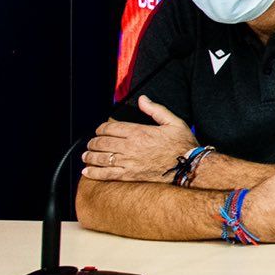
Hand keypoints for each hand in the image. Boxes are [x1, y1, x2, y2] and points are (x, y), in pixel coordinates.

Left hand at [82, 95, 197, 181]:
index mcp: (139, 132)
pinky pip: (107, 174)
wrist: (189, 167)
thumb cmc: (183, 145)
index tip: (99, 130)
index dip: (101, 129)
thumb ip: (155, 110)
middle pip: (103, 143)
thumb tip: (143, 99)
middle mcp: (131, 147)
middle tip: (91, 143)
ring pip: (101, 158)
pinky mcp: (129, 176)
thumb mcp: (173, 122)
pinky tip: (87, 171)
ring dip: (90, 156)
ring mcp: (129, 162)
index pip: (111, 128)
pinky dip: (94, 173)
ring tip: (86, 155)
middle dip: (93, 142)